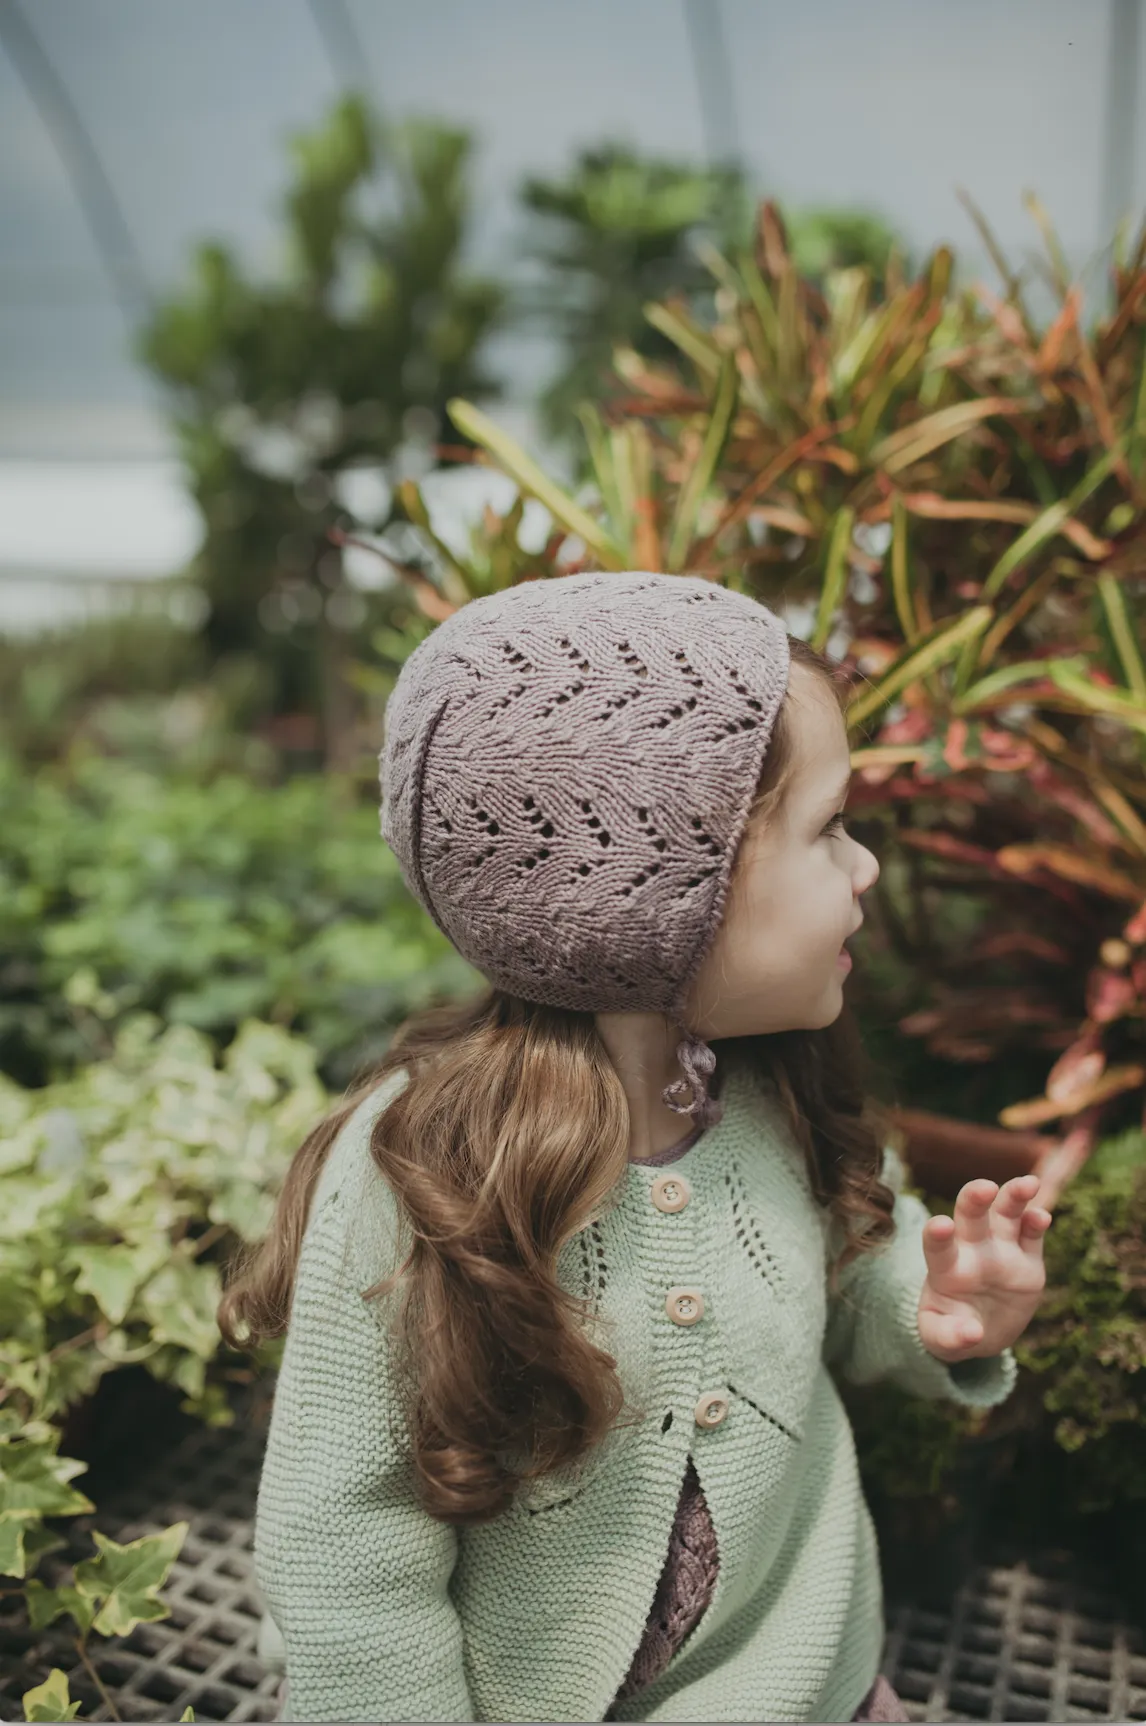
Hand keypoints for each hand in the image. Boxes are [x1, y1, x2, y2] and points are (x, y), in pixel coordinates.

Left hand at [917, 1174, 1050, 1362]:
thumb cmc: (950, 1330)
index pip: (937, 1246)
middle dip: (975, 1198)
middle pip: (971, 1215)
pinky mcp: (1027, 1258)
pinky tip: (1042, 1216)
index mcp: (945, 1269)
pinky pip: (1031, 1234)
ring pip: (1006, 1213)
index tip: (941, 1225)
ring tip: (1028, 1184)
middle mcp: (972, 1251)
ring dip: (1015, 1196)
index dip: (938, 1235)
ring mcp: (1001, 1250)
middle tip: (984, 1188)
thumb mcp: (941, 1340)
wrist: (979, 1331)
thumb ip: (950, 1337)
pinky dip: (1037, 1222)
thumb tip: (972, 1334)